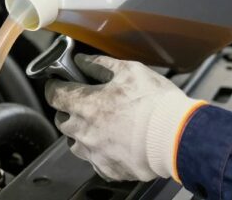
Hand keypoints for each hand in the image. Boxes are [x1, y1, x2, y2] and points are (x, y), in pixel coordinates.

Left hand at [45, 54, 206, 181]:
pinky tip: (114, 142)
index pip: (54, 95)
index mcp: (86, 105)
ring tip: (101, 124)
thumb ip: (100, 64)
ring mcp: (95, 153)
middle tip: (86, 102)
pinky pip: (94, 160)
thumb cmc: (155, 103)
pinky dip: (99, 151)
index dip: (55, 86)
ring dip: (82, 132)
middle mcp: (84, 132)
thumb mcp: (129, 71)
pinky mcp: (108, 169)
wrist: (176, 137)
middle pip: (62, 120)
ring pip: (75, 143)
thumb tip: (81, 61)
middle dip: (69, 109)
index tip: (59, 83)